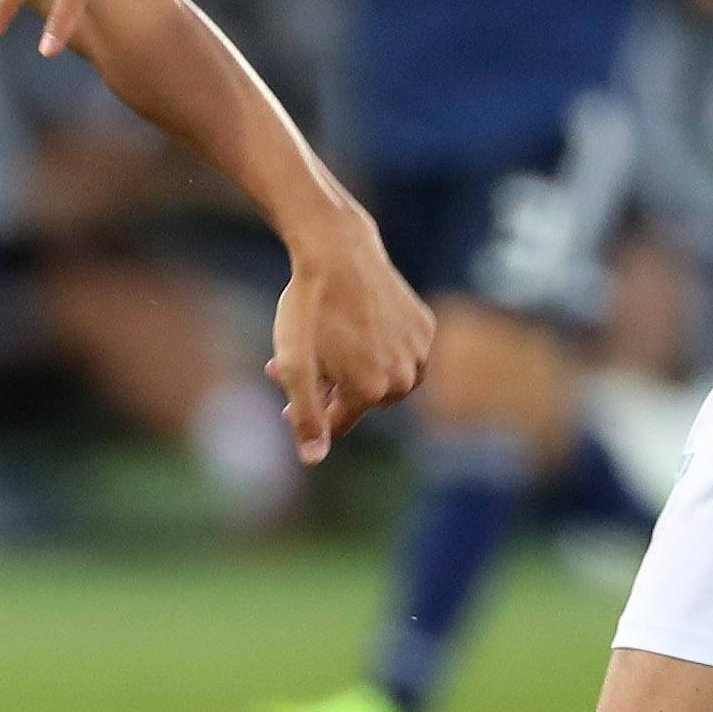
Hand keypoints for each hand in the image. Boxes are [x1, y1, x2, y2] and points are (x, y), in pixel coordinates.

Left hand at [264, 213, 434, 460]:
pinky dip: (380, 350)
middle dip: (330, 390)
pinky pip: (402, 353)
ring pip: (383, 379)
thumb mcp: (293, 364)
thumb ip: (305, 414)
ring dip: (356, 371)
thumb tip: (313, 460)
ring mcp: (419, 351)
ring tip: (328, 349)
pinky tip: (358, 332)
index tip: (287, 397)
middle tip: (303, 365)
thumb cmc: (308, 307)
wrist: (336, 251)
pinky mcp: (425, 327)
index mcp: (370, 392)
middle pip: (360, 400)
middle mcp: (404, 377)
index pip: (338, 423)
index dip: (309, 414)